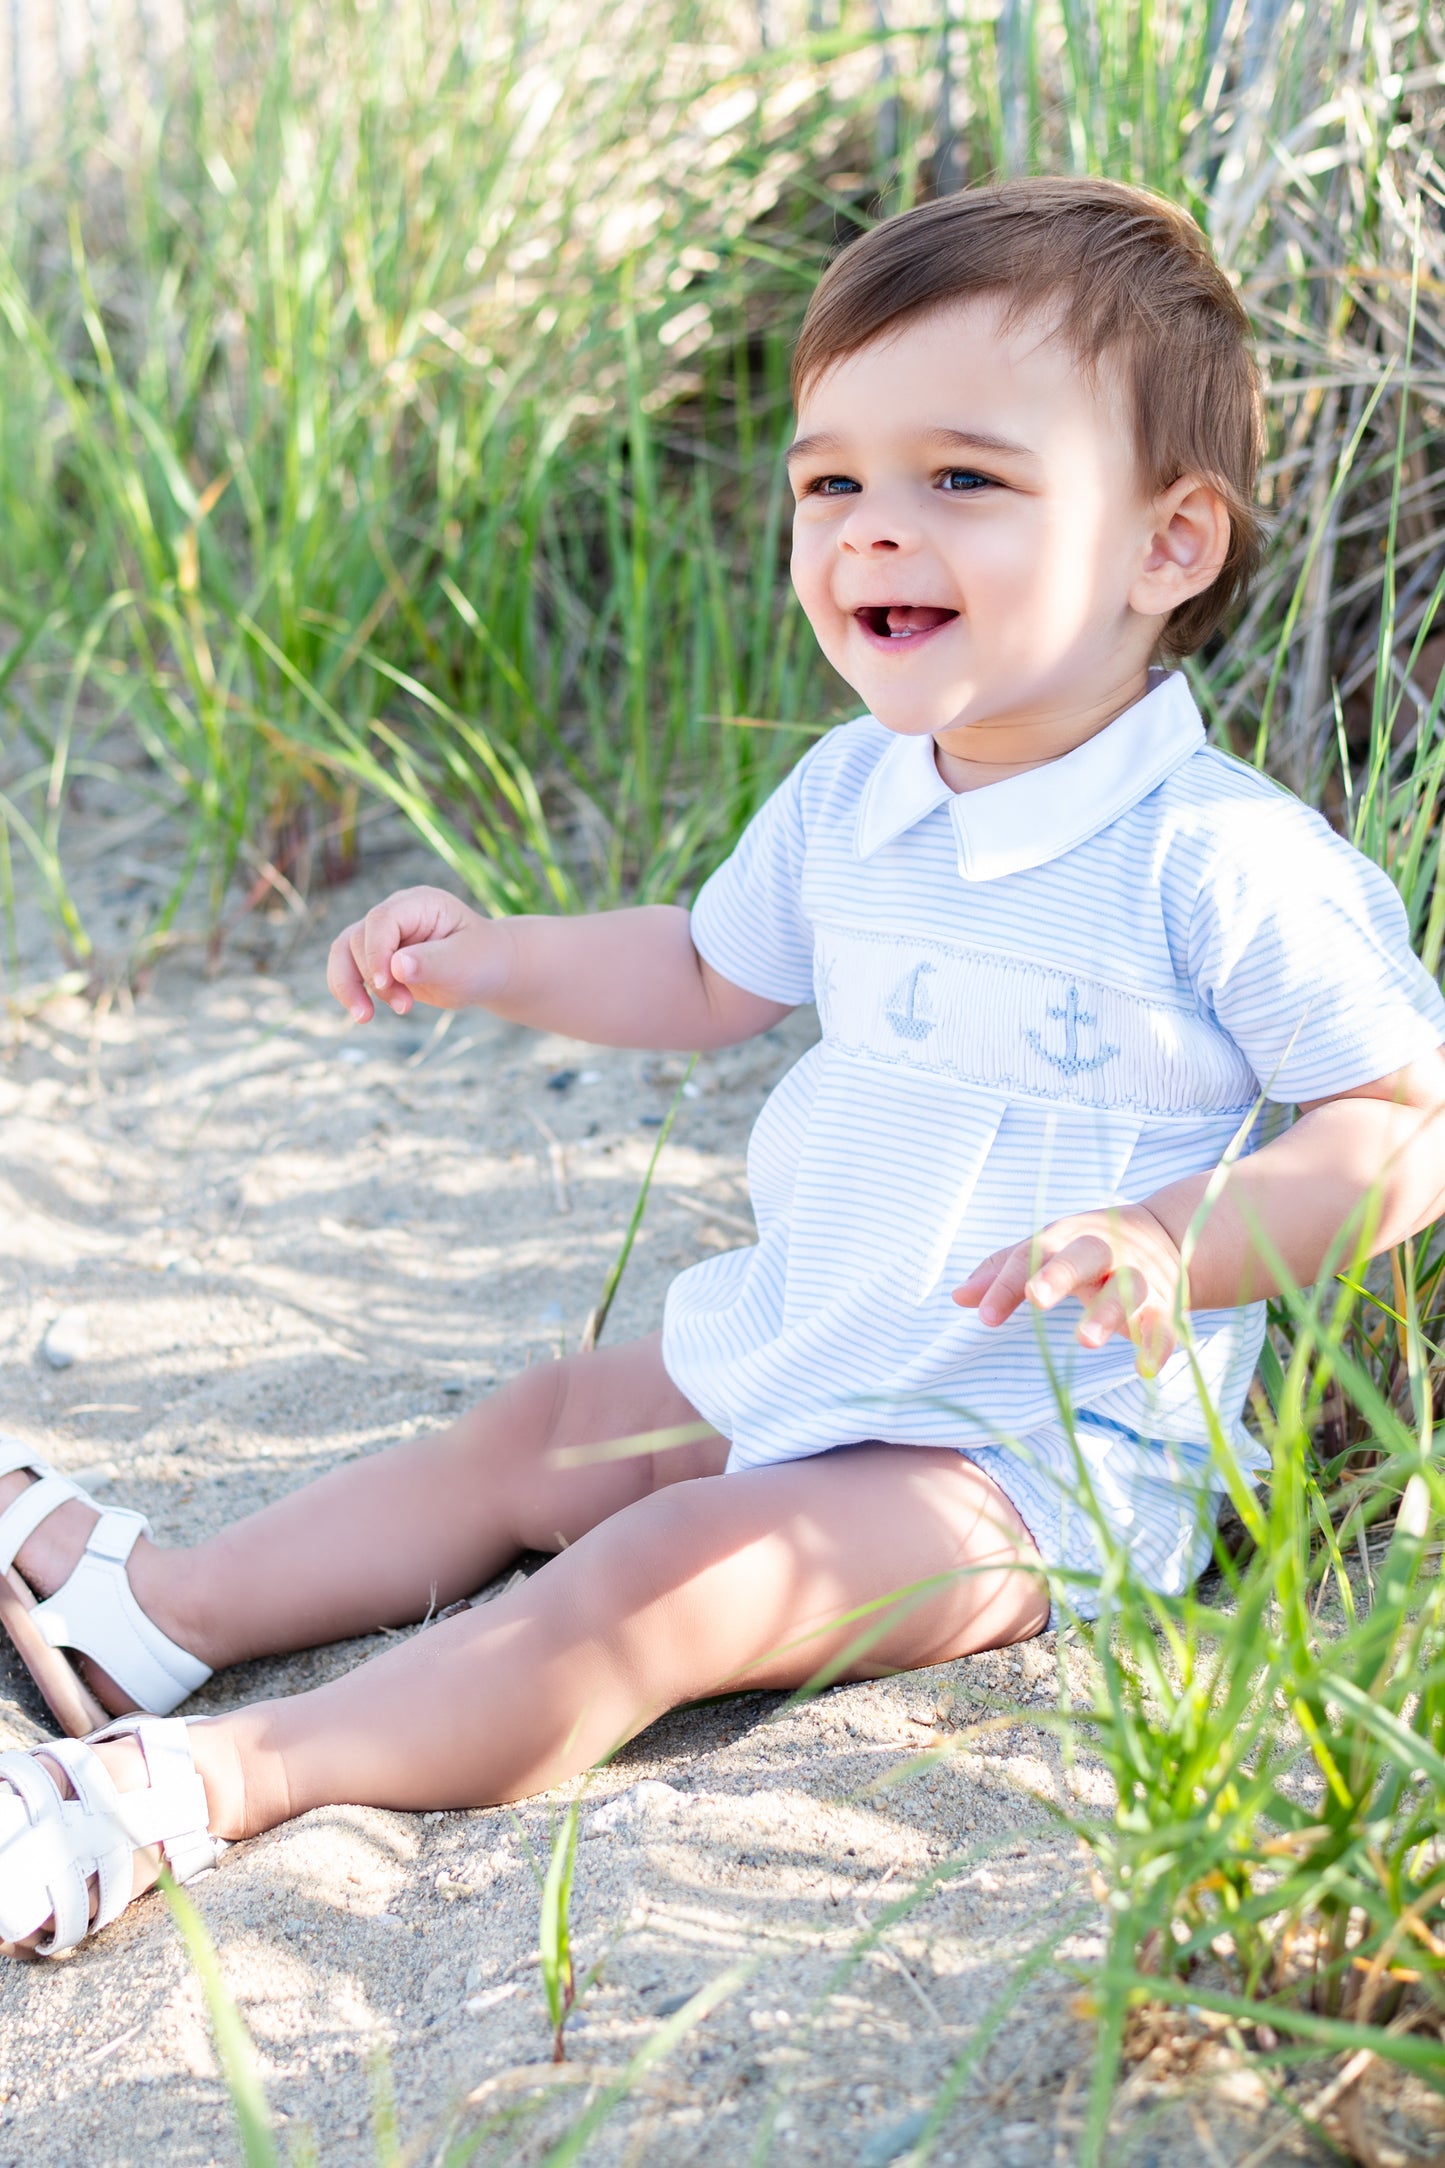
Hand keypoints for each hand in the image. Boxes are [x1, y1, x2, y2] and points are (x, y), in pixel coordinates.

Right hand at [327, 885, 504, 1021]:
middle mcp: (395, 914)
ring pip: (342, 953)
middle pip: (357, 938)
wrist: (487, 971)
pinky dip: (350, 992)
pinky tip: (364, 1014)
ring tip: (365, 1018)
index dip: (376, 952)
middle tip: (405, 1006)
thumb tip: (396, 966)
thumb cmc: (482, 961)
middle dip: (373, 978)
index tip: (385, 984)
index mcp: (419, 903)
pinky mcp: (376, 958)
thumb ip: (432, 962)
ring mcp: (383, 935)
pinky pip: (347, 970)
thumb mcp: (465, 963)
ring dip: (349, 987)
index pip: (381, 920)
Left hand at [952, 1204, 1187, 1377]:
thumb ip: (1002, 1271)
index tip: (986, 1318)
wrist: (1164, 1234)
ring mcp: (1138, 1275)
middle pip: (1083, 1256)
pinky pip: (1165, 1324)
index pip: (1031, 1256)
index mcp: (1066, 1238)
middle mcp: (1103, 1252)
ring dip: (1108, 1312)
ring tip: (1085, 1341)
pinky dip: (1157, 1344)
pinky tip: (1144, 1368)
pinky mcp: (1166, 1304)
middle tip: (1036, 1298)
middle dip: (1060, 1275)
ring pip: (1127, 1288)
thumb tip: (957, 1298)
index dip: (1007, 1285)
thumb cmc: (1084, 1249)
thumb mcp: (1045, 1249)